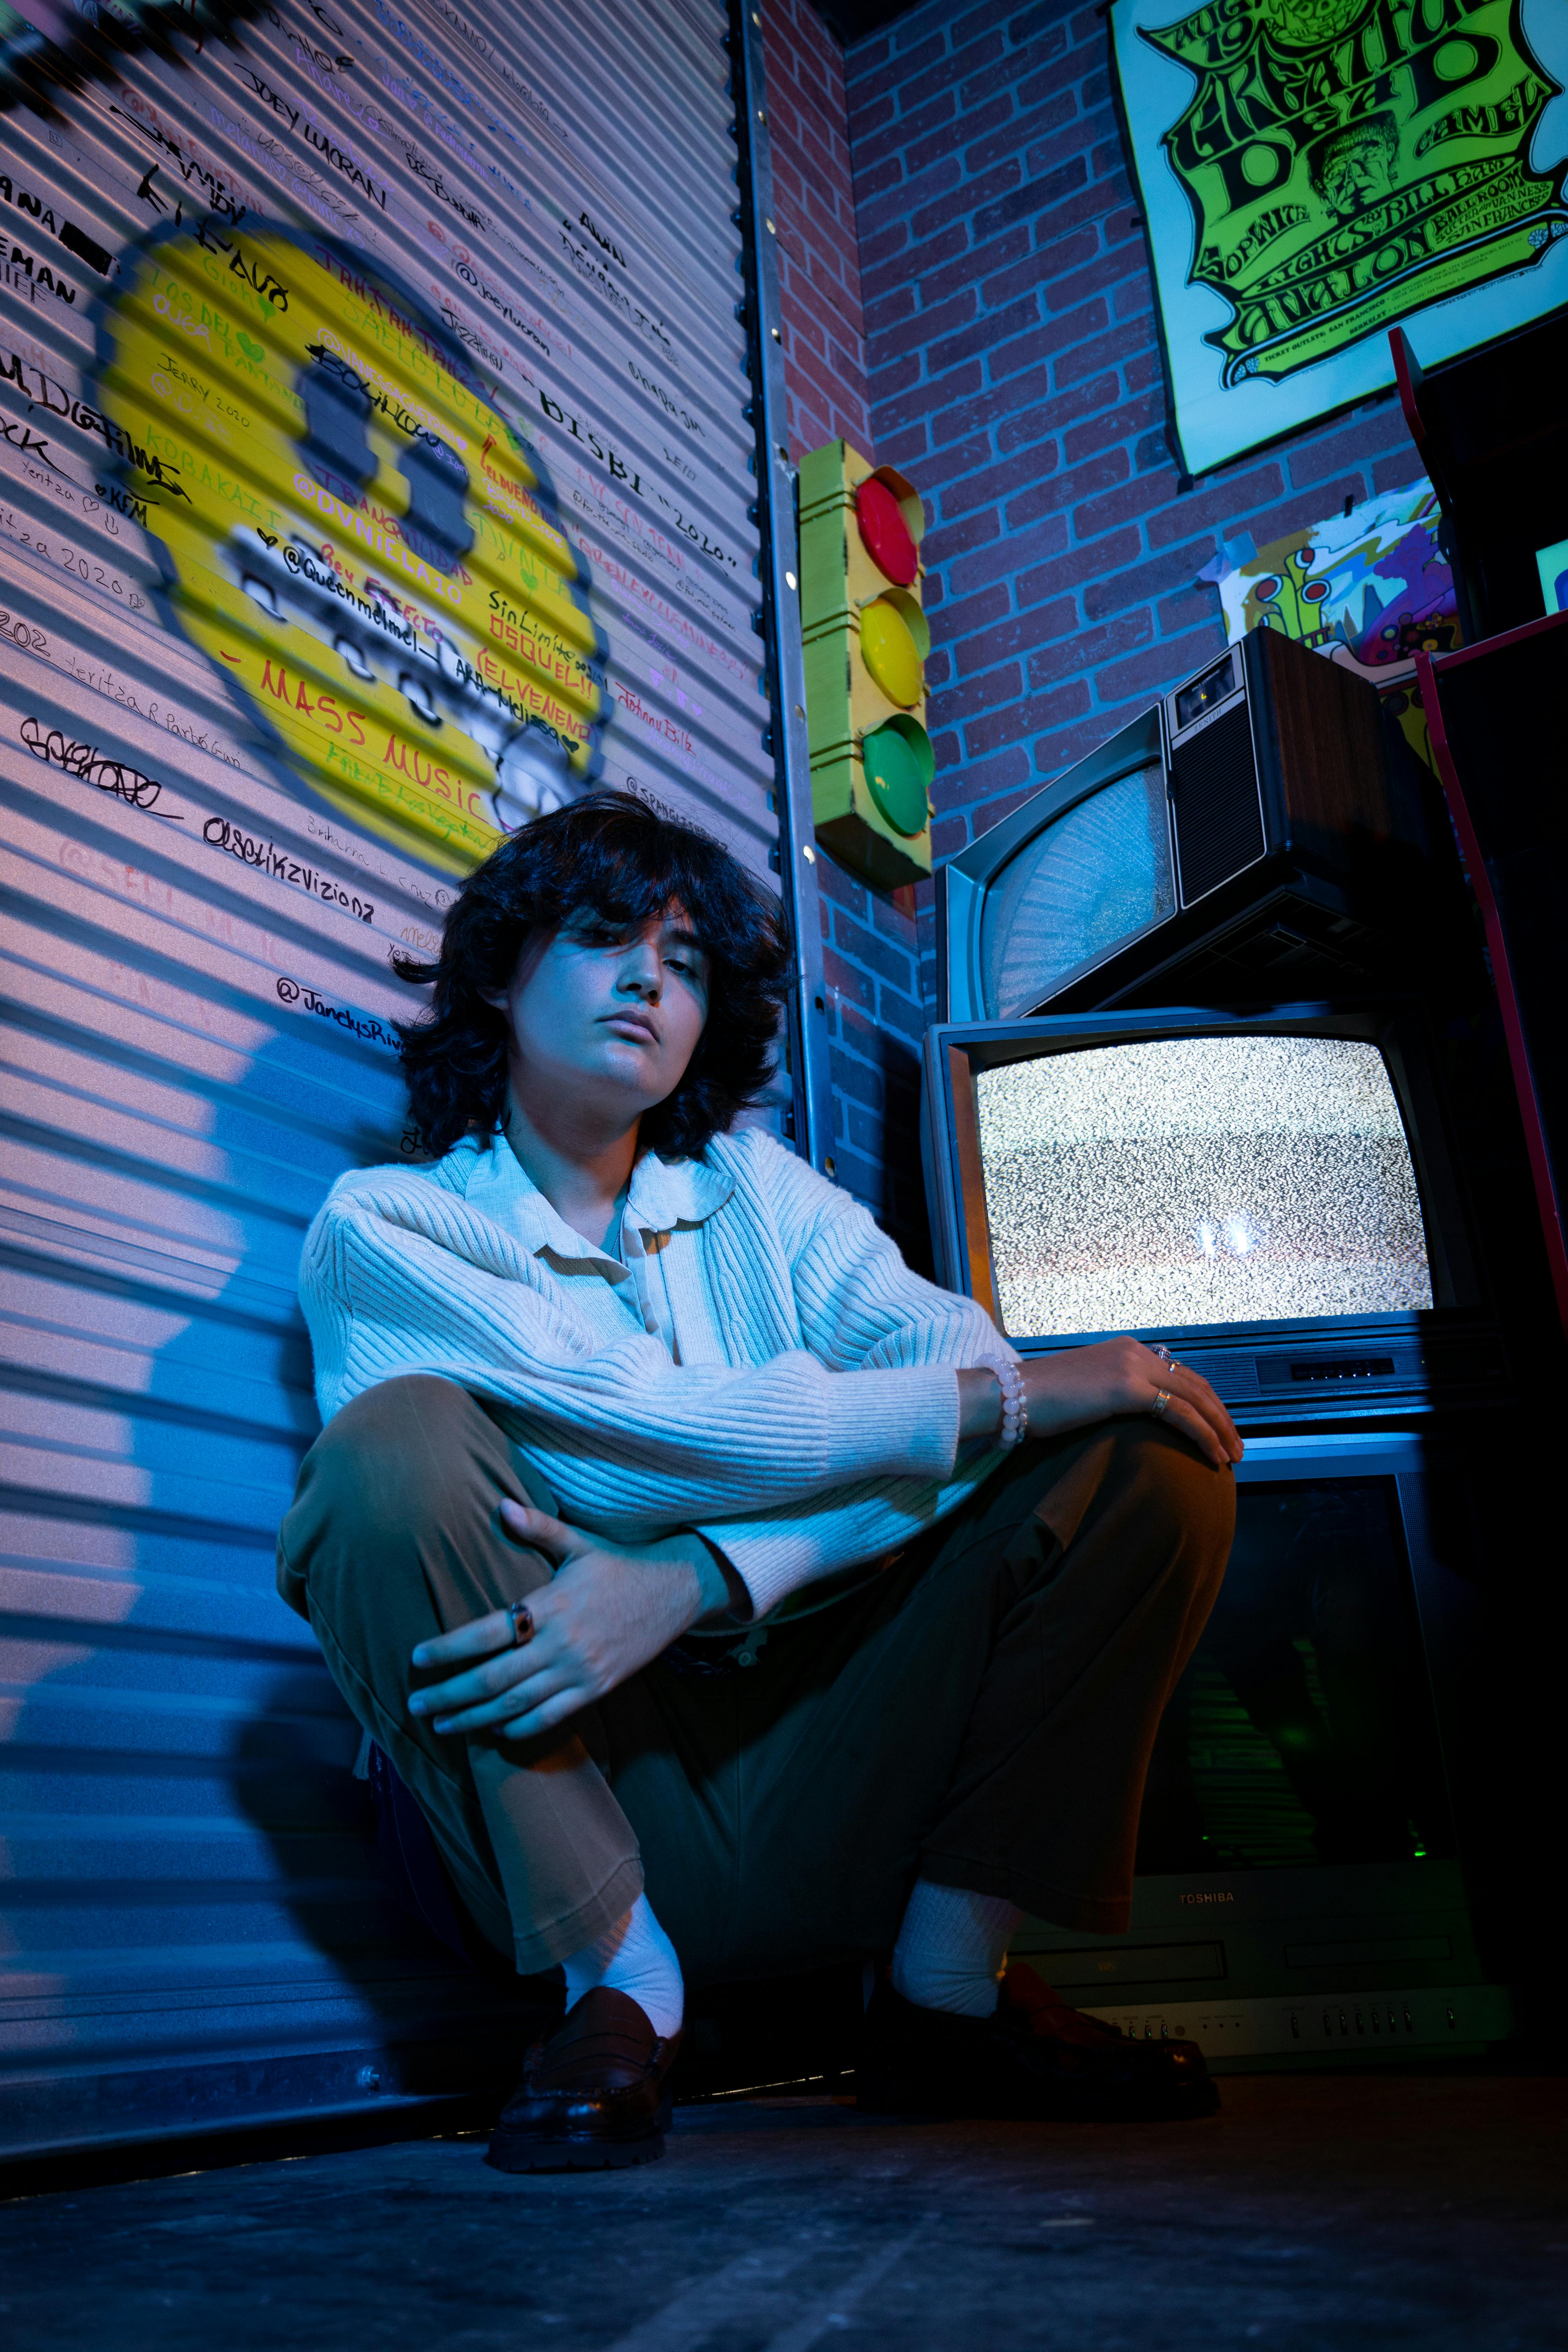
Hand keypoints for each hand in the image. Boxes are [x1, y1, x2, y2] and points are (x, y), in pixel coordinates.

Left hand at [407, 1506, 732, 1743]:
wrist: (675, 1592)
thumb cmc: (619, 1566)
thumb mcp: (578, 1544)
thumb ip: (537, 1527)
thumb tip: (500, 1504)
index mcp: (551, 1604)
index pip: (487, 1632)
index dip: (448, 1649)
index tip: (417, 1658)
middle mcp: (562, 1643)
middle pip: (493, 1678)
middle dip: (449, 1695)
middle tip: (416, 1705)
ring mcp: (580, 1671)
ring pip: (515, 1704)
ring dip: (473, 1719)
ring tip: (441, 1726)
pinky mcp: (596, 1689)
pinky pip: (549, 1717)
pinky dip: (517, 1728)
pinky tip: (492, 1730)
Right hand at [958, 1340, 1241, 1468]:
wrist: (1009, 1395)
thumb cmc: (1038, 1402)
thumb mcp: (1087, 1393)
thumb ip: (1115, 1397)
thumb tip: (1135, 1420)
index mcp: (1126, 1351)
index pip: (1181, 1376)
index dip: (1206, 1404)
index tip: (1218, 1429)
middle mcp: (1135, 1352)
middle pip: (1197, 1385)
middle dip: (1222, 1417)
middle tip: (1236, 1446)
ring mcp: (1132, 1367)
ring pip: (1196, 1398)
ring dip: (1220, 1429)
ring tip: (1233, 1456)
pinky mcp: (1127, 1387)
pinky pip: (1179, 1413)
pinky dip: (1202, 1435)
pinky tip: (1214, 1456)